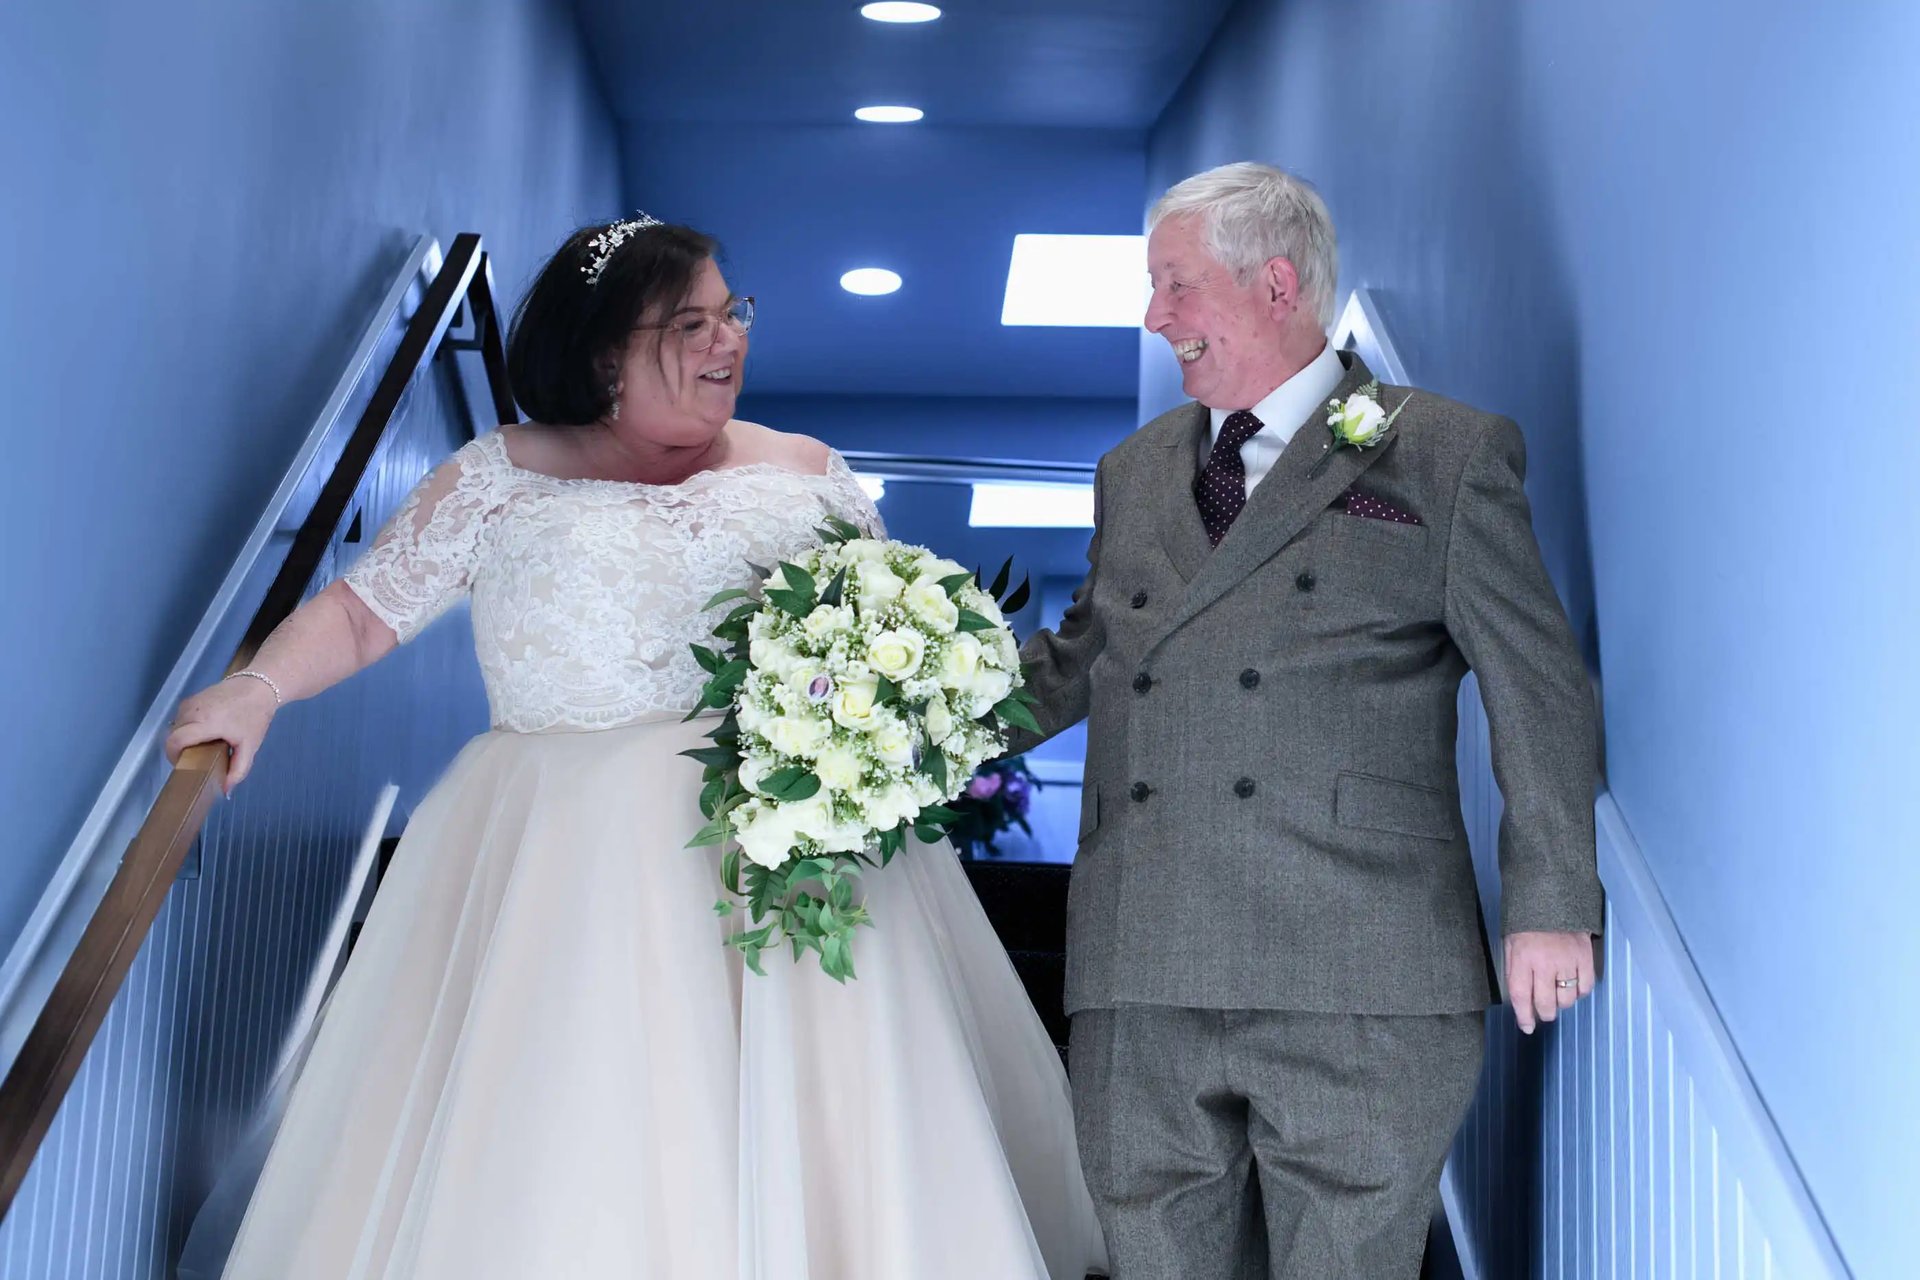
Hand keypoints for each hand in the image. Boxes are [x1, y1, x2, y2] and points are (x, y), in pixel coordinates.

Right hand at [164, 675, 278, 794]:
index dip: (173, 756)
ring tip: (202, 745)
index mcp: (205, 722)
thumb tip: (225, 790)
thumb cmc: (255, 716)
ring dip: (184, 737)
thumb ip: (238, 770)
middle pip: (173, 735)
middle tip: (197, 758)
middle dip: (181, 749)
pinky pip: (182, 717)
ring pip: (176, 726)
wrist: (259, 686)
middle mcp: (193, 711)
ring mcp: (191, 702)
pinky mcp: (192, 697)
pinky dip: (187, 727)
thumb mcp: (250, 747)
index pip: (174, 741)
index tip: (184, 765)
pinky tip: (204, 732)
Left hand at [1504, 930, 1594, 1034]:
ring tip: (1558, 994)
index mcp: (1522, 958)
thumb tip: (1521, 1003)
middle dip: (1545, 1013)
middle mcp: (1545, 963)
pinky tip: (1573, 986)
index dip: (1524, 1016)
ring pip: (1567, 999)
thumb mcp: (1511, 946)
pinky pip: (1585, 987)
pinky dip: (1579, 992)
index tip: (1527, 1027)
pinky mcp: (1585, 957)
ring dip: (1562, 1003)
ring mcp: (1567, 961)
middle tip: (1545, 1011)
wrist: (1551, 898)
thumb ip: (1515, 972)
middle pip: (1546, 1003)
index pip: (1521, 996)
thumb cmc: (1527, 925)